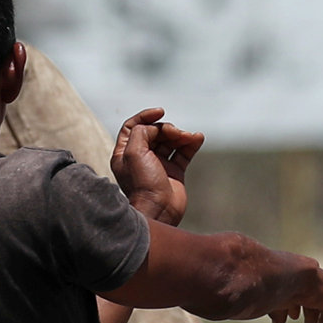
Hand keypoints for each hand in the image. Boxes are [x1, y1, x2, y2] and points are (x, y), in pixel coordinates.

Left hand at [113, 108, 203, 226]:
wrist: (159, 210)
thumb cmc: (142, 183)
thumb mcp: (133, 152)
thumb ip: (140, 132)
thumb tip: (154, 127)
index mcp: (125, 153)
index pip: (133, 126)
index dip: (146, 116)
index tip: (160, 112)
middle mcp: (141, 157)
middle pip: (155, 132)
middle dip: (167, 128)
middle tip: (175, 133)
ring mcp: (158, 165)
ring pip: (171, 141)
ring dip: (181, 135)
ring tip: (189, 137)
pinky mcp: (175, 172)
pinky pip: (184, 152)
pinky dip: (191, 143)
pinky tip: (198, 137)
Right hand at [271, 261, 322, 322]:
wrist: (279, 274)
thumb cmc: (260, 286)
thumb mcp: (265, 299)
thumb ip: (275, 310)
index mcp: (288, 275)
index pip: (294, 291)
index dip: (292, 307)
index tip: (288, 319)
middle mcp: (307, 278)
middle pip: (313, 300)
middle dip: (311, 319)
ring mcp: (321, 285)